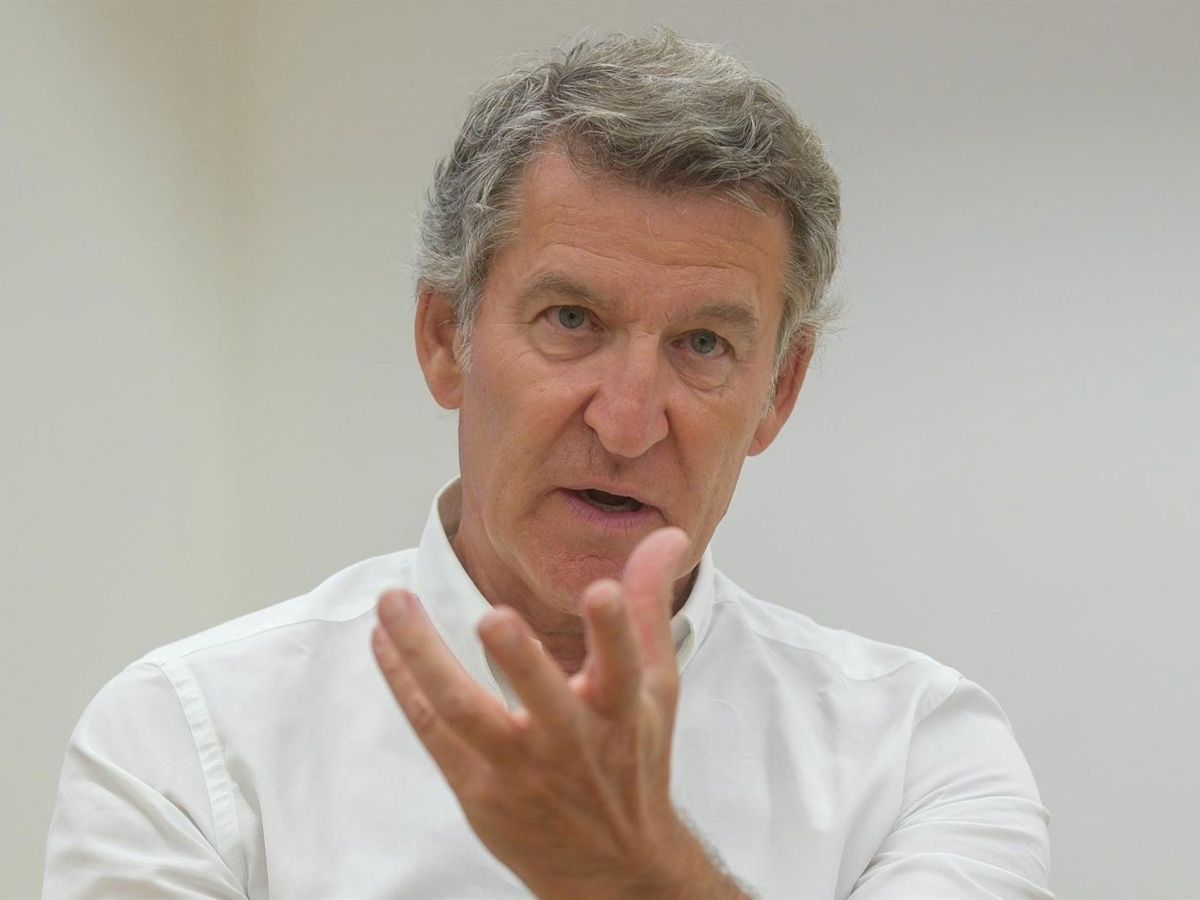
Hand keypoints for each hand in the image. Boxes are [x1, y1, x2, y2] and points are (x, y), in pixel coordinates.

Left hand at [372, 527, 745, 898]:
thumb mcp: (655, 687)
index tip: (602, 590)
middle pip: (540, 698)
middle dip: (520, 658)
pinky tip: (383, 640)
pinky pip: (432, 730)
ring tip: (394, 603)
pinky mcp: (478, 788)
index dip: (614, 630)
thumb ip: (648, 607)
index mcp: (620, 711)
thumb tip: (665, 536)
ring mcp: (518, 768)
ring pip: (463, 712)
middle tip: (494, 618)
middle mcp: (570, 742)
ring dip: (423, 656)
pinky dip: (404, 683)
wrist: (612, 867)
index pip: (624, 666)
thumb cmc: (631, 760)